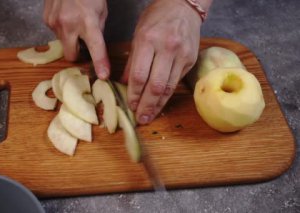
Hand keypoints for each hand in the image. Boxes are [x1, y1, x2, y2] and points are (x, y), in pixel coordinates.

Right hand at [43, 0, 109, 78]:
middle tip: (83, 44)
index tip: (103, 75)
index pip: (96, 48)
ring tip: (74, 21)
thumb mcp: (101, 11)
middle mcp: (69, 25)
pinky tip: (66, 16)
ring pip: (63, 44)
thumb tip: (94, 46)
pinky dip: (62, 29)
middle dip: (77, 54)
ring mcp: (55, 23)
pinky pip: (55, 33)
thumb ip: (98, 30)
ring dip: (69, 38)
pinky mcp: (46, 20)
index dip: (100, 63)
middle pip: (71, 56)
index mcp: (88, 22)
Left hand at [122, 0, 203, 123]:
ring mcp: (182, 55)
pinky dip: (167, 95)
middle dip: (147, 105)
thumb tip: (124, 83)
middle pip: (155, 86)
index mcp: (148, 40)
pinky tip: (161, 103)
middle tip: (141, 118)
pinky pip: (176, 82)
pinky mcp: (191, 60)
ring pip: (169, 87)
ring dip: (158, 105)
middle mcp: (167, 48)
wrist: (183, 6)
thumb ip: (132, 60)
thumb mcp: (138, 34)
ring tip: (150, 116)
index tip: (130, 106)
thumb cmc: (156, 18)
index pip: (140, 75)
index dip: (134, 94)